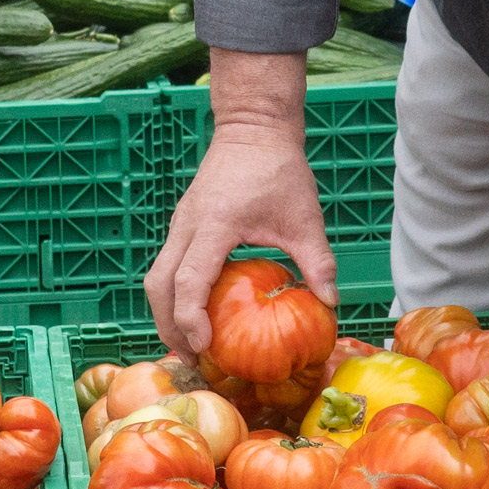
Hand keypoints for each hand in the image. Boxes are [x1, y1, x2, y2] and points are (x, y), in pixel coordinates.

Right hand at [145, 112, 335, 358]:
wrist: (253, 128)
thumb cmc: (279, 169)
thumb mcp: (304, 217)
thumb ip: (317, 261)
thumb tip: (331, 304)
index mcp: (215, 225)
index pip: (189, 280)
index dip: (191, 319)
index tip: (206, 347)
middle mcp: (187, 226)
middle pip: (158, 285)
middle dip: (168, 326)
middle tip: (193, 360)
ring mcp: (180, 224)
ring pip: (157, 277)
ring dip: (167, 313)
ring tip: (190, 346)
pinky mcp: (183, 224)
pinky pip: (167, 266)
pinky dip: (174, 295)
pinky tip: (197, 314)